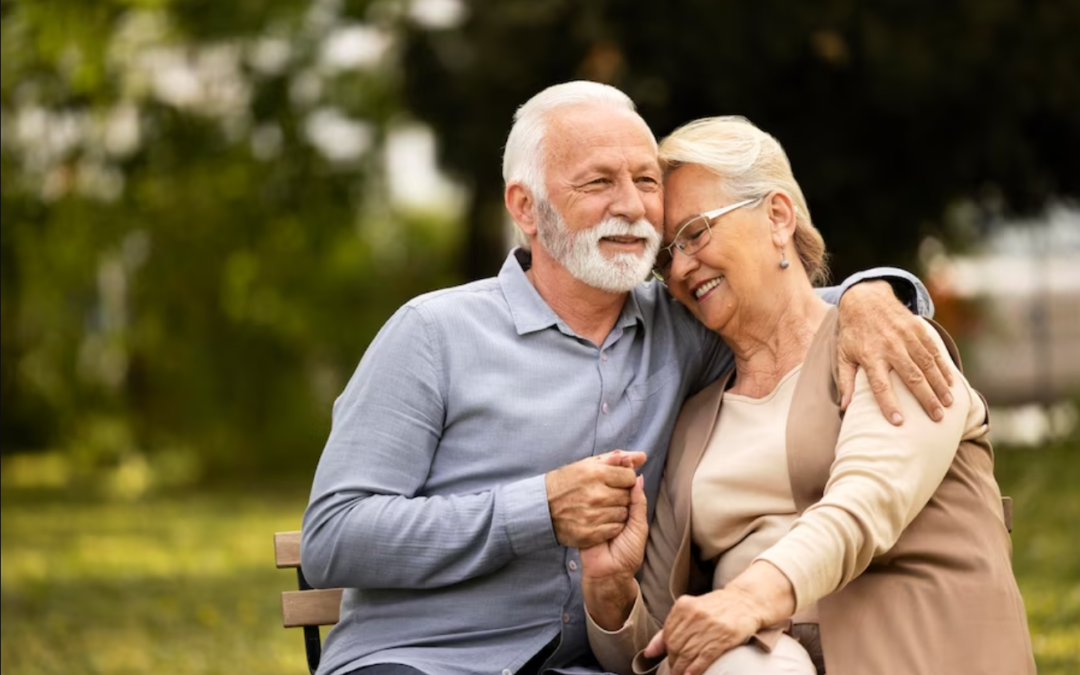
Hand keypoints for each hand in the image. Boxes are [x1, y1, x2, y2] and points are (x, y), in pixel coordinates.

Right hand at [546, 450, 646, 548]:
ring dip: (617, 511)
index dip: (625, 479)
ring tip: (601, 507)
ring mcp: (593, 515)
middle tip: (606, 495)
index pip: (630, 477)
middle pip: (628, 496)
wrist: (542, 508)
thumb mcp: (589, 465)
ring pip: (623, 513)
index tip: (614, 482)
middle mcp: (596, 494)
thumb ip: (617, 459)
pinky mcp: (589, 533)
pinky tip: (599, 520)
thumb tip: (642, 456)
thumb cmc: (568, 482)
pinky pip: (615, 528)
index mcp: (596, 473)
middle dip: (621, 495)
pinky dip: (611, 526)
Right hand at [579, 471, 647, 629]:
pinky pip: (592, 512)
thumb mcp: (638, 526)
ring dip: (610, 512)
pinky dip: (600, 521)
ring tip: (615, 533)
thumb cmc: (627, 552)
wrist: (610, 574)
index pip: (624, 485)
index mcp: (622, 507)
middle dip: (618, 497)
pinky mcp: (583, 522)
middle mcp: (608, 508)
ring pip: (603, 499)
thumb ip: (638, 503)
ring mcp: (594, 514)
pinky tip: (604, 535)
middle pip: (613, 489)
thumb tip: (639, 478)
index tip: (626, 474)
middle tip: (623, 516)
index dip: (625, 480)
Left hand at [644, 561, 794, 674]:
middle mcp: (694, 614)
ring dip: (682, 669)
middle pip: (676, 646)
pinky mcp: (723, 636)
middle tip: (675, 670)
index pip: (667, 635)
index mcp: (683, 606)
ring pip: (688, 653)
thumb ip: (668, 630)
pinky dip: (695, 668)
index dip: (666, 652)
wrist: (745, 601)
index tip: (669, 661)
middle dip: (674, 662)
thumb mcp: (690, 611)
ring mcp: (709, 625)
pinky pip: (704, 656)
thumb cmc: (716, 608)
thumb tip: (649, 652)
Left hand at [837, 281, 953, 424]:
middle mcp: (890, 347)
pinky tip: (951, 382)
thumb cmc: (853, 333)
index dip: (889, 404)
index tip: (898, 422)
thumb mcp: (843, 355)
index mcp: (870, 356)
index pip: (880, 385)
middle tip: (937, 417)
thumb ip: (846, 381)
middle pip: (911, 377)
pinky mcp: (918, 329)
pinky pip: (934, 350)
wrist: (865, 299)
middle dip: (926, 399)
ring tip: (948, 404)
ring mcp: (906, 337)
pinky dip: (944, 367)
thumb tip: (845, 408)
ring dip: (939, 385)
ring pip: (927, 364)